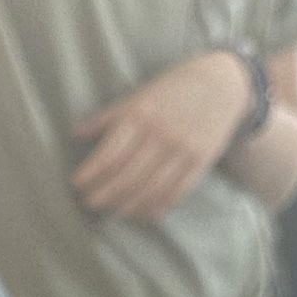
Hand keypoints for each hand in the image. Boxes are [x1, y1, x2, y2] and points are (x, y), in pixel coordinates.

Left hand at [72, 53, 252, 221]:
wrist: (222, 84)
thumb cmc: (173, 89)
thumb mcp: (139, 96)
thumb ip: (108, 118)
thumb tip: (74, 133)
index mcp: (142, 116)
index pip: (109, 155)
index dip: (89, 174)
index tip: (76, 184)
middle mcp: (161, 135)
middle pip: (126, 178)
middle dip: (103, 195)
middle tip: (89, 203)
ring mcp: (182, 151)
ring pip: (149, 191)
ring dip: (126, 206)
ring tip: (112, 211)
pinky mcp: (199, 163)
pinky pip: (174, 194)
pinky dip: (154, 209)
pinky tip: (140, 213)